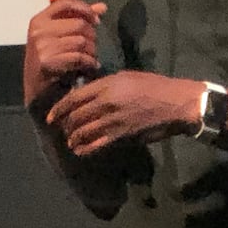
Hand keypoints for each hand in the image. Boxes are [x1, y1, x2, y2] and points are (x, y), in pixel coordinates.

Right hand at [23, 0, 106, 108]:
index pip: (65, 3)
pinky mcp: (48, 61)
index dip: (85, 9)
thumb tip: (102, 7)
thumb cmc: (50, 60)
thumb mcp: (59, 36)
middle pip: (79, 24)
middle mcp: (38, 30)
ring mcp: (41, 46)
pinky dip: (89, 62)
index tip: (96, 20)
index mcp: (39, 20)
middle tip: (91, 47)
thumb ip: (78, 19)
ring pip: (81, 40)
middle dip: (91, 36)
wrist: (37, 90)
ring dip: (91, 51)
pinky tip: (89, 66)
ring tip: (89, 58)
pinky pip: (79, 56)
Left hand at [45, 71, 194, 155]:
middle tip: (61, 129)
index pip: (73, 98)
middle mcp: (105, 103)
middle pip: (75, 117)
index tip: (51, 116)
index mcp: (105, 86)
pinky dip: (85, 148)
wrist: (176, 103)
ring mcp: (113, 121)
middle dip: (64, 125)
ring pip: (83, 132)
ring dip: (73, 138)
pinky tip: (80, 150)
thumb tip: (86, 93)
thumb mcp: (125, 77)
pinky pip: (97, 144)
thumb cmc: (153, 86)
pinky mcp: (122, 136)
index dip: (58, 109)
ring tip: (70, 141)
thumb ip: (104, 85)